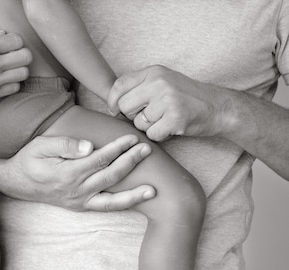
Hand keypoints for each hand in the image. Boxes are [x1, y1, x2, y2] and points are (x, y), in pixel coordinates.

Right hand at [0, 29, 31, 110]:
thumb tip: (3, 34)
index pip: (17, 40)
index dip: (14, 41)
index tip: (7, 45)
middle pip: (26, 57)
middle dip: (20, 54)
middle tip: (11, 56)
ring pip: (23, 73)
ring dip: (18, 69)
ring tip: (7, 69)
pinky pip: (15, 88)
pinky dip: (12, 83)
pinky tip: (1, 80)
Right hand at [1, 134, 154, 210]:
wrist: (16, 182)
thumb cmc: (29, 160)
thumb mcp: (41, 145)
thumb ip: (65, 145)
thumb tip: (88, 146)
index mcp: (68, 173)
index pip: (100, 159)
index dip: (117, 148)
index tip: (131, 138)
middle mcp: (76, 190)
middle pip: (110, 177)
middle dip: (130, 163)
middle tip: (146, 150)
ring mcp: (79, 201)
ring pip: (111, 200)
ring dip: (133, 194)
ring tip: (152, 189)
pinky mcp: (80, 206)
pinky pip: (104, 207)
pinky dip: (122, 205)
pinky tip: (136, 199)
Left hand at [106, 65, 223, 141]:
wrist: (219, 107)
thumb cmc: (186, 97)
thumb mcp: (163, 81)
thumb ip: (139, 86)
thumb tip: (111, 102)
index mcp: (154, 72)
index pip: (119, 85)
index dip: (112, 101)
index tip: (115, 110)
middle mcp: (159, 83)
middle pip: (124, 107)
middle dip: (132, 116)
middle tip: (150, 116)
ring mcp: (168, 100)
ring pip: (138, 123)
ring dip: (149, 127)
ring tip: (165, 119)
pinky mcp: (175, 118)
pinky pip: (152, 134)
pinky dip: (160, 136)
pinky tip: (172, 127)